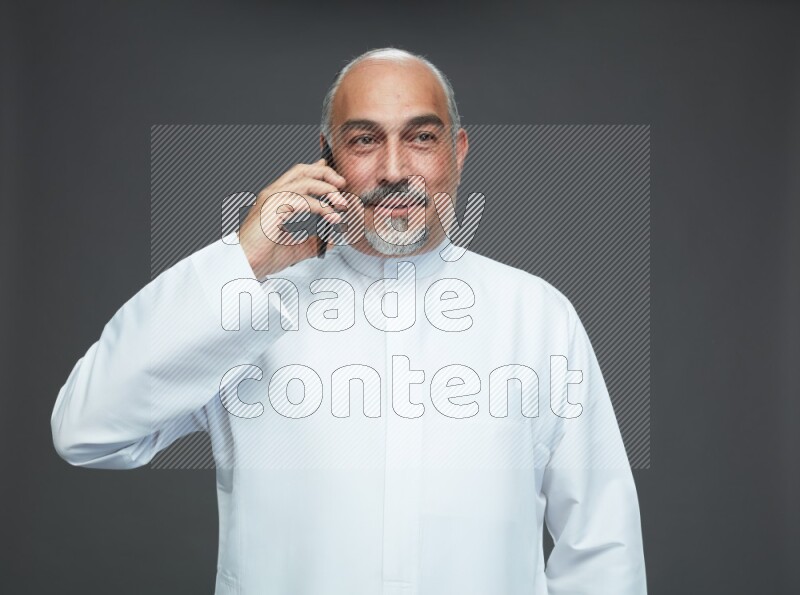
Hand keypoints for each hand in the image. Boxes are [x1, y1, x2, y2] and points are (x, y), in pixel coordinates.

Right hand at [239, 159, 348, 277]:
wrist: (247, 265)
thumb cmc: (263, 255)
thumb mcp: (297, 247)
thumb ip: (314, 241)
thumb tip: (333, 239)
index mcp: (276, 198)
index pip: (299, 175)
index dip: (319, 172)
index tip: (337, 180)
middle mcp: (273, 194)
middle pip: (302, 170)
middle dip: (326, 174)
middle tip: (342, 185)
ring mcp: (271, 199)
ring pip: (305, 182)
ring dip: (327, 191)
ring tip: (341, 203)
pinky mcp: (273, 208)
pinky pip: (302, 200)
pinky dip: (320, 207)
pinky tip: (331, 215)